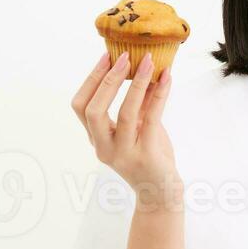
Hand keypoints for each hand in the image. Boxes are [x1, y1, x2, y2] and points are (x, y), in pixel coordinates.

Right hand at [71, 50, 180, 207]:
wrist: (160, 192)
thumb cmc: (148, 157)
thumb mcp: (138, 128)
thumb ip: (138, 102)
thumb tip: (143, 66)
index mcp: (97, 139)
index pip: (81, 107)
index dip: (91, 80)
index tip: (106, 56)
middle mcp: (104, 147)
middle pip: (93, 110)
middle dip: (106, 80)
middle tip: (123, 57)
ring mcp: (124, 153)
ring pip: (124, 113)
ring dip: (136, 83)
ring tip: (147, 62)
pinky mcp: (146, 155)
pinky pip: (151, 118)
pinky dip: (159, 94)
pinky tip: (166, 78)